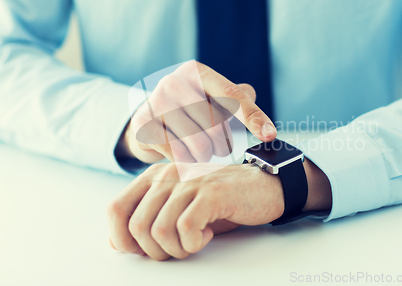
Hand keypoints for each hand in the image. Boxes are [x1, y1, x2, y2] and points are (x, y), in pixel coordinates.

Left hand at [106, 159, 331, 259]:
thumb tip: (116, 243)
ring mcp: (189, 182)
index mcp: (154, 177)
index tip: (143, 249)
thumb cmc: (218, 202)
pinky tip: (207, 234)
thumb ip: (147, 219)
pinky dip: (194, 243)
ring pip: (159, 230)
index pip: (115, 209)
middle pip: (136, 226)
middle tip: (177, 248)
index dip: (122, 238)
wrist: (261, 187)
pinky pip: (186, 229)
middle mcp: (167, 175)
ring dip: (176, 249)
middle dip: (154, 251)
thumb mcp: (177, 209)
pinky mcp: (210, 193)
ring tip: (193, 241)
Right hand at [116, 60, 276, 163]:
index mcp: (196, 72)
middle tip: (218, 148)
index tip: (270, 135)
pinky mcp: (144, 125)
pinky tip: (183, 155)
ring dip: (206, 156)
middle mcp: (174, 82)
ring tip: (200, 151)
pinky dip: (187, 162)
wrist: (148, 119)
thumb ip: (239, 98)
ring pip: (200, 145)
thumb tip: (255, 105)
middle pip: (217, 127)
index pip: (232, 96)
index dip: (253, 117)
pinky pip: (179, 156)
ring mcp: (156, 102)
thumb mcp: (213, 97)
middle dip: (223, 145)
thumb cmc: (191, 109)